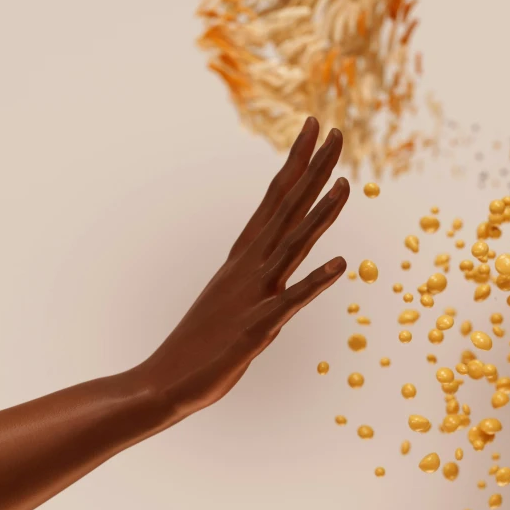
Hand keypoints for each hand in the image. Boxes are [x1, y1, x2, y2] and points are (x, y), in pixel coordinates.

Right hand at [129, 117, 347, 417]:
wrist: (162, 383)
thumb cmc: (202, 344)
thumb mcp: (234, 298)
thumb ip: (254, 275)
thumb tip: (272, 259)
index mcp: (244, 257)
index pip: (275, 197)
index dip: (297, 161)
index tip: (316, 126)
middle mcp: (248, 267)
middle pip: (286, 208)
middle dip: (313, 169)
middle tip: (336, 129)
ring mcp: (252, 294)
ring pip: (291, 246)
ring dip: (319, 215)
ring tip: (347, 185)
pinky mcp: (256, 328)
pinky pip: (291, 301)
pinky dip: (315, 282)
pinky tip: (341, 265)